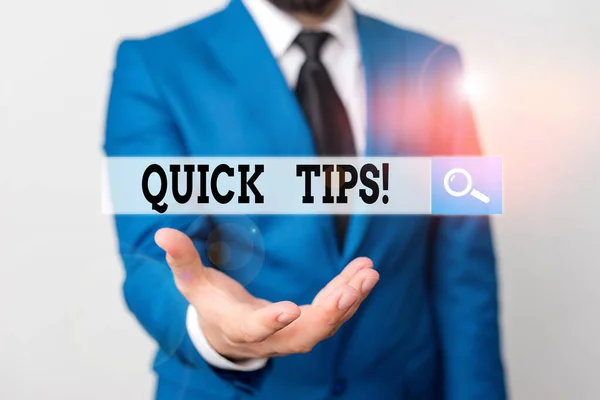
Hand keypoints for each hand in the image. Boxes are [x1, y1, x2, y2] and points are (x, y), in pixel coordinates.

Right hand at [155, 228, 378, 359]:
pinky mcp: (307, 325)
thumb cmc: (209, 306)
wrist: (227, 334)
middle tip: (352, 287)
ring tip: (368, 273)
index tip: (291, 308)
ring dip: (349, 300)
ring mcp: (292, 334)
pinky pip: (333, 313)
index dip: (271, 321)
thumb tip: (163, 234)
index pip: (255, 329)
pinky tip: (365, 272)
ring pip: (326, 324)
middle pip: (304, 333)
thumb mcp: (192, 284)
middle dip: (330, 312)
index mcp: (238, 326)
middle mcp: (270, 337)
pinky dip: (350, 293)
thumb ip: (182, 260)